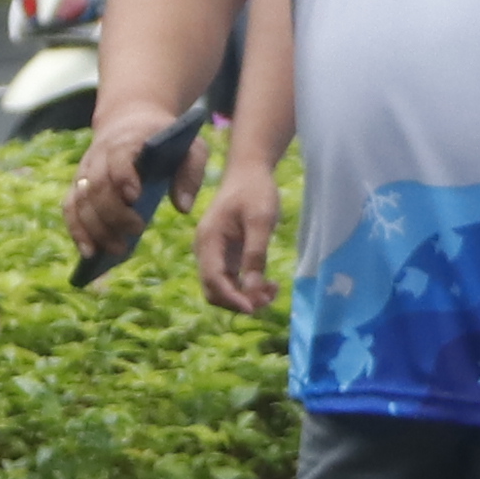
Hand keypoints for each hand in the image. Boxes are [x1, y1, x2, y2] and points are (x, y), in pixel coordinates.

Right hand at [64, 99, 183, 267]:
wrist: (133, 118)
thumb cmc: (167, 137)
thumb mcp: (191, 145)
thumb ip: (191, 172)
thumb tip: (183, 208)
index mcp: (128, 140)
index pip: (119, 156)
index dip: (123, 175)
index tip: (135, 198)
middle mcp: (100, 154)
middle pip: (98, 185)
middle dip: (114, 212)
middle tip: (137, 231)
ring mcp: (86, 170)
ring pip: (81, 200)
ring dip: (96, 228)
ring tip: (117, 250)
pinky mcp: (79, 185)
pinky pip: (70, 208)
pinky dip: (77, 231)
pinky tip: (90, 254)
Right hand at [195, 132, 284, 316]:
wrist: (249, 171)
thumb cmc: (255, 190)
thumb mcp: (260, 219)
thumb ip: (256, 253)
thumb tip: (253, 288)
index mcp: (208, 240)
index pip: (213, 280)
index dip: (232, 299)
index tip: (254, 308)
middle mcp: (206, 251)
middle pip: (214, 291)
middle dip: (239, 301)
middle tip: (269, 298)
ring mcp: (215, 255)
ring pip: (223, 289)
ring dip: (245, 297)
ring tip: (273, 291)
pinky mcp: (226, 256)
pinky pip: (232, 281)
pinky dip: (248, 288)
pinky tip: (269, 285)